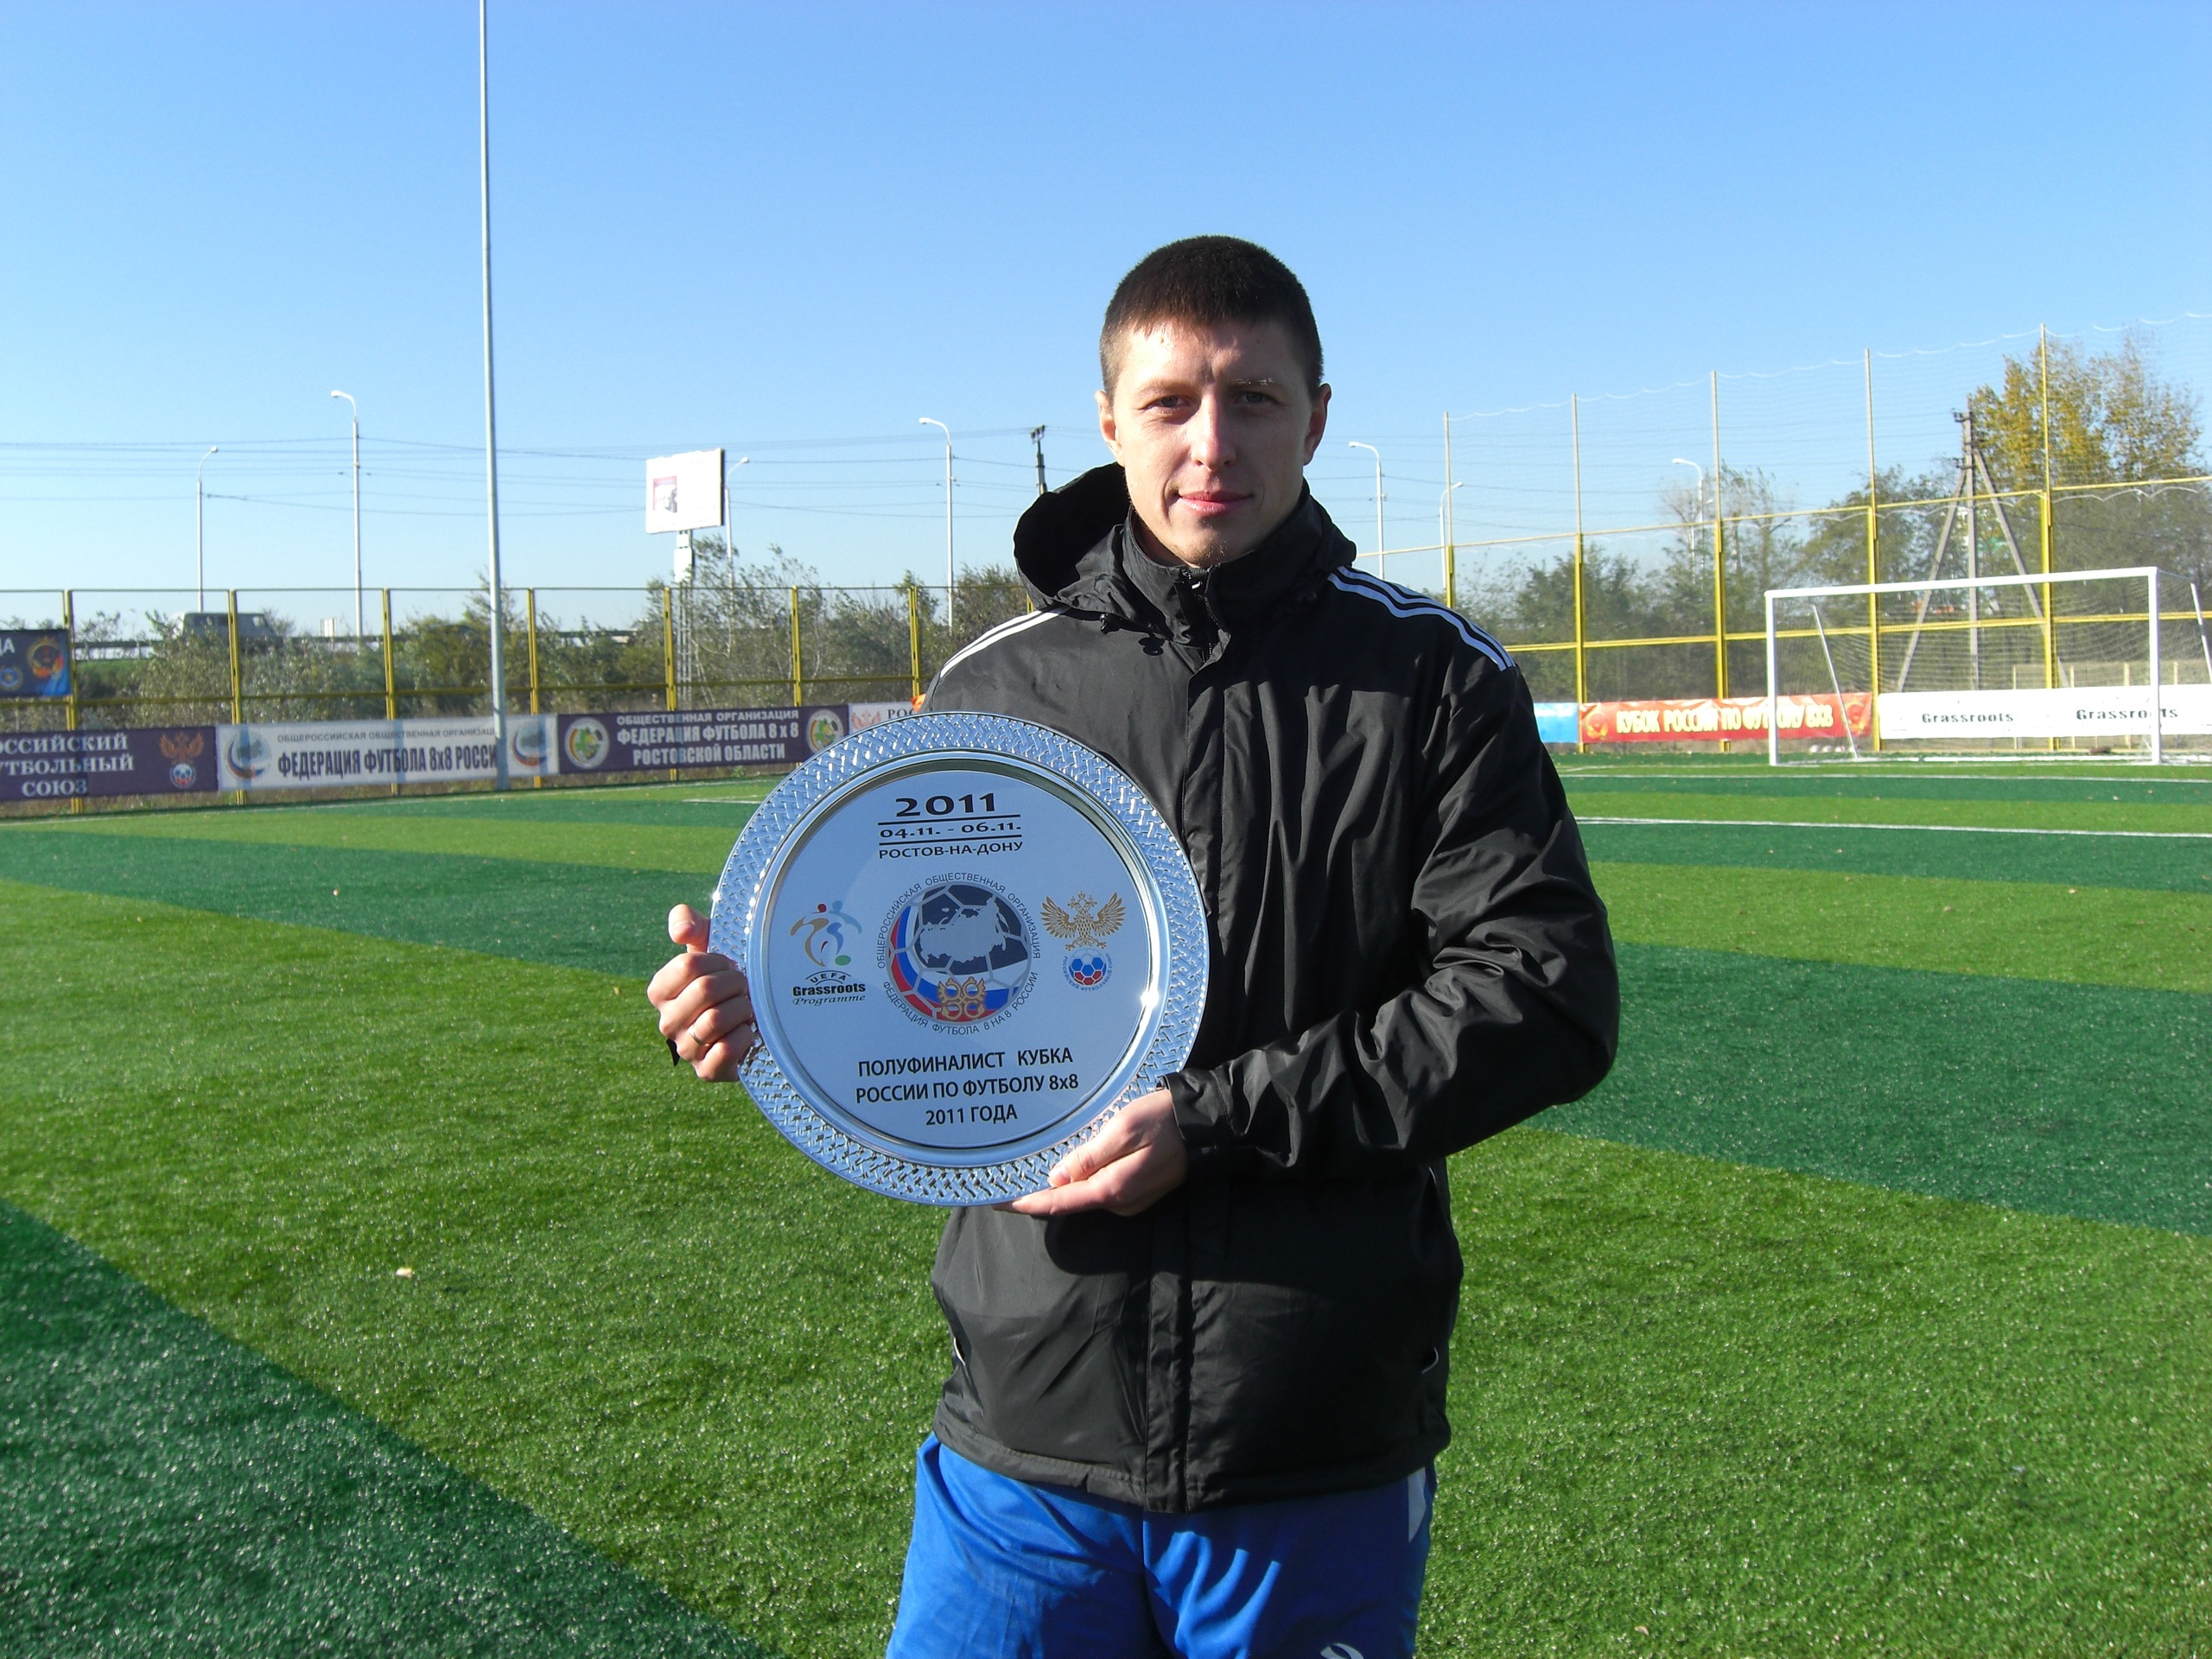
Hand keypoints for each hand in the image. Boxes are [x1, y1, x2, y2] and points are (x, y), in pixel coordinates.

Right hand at [647, 904, 754, 1080]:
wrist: (754, 1020)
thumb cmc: (725, 978)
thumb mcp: (708, 943)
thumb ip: (687, 922)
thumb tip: (680, 931)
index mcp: (660, 991)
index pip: (687, 965)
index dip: (717, 961)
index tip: (729, 964)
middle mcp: (667, 1022)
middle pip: (705, 990)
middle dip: (735, 983)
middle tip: (744, 987)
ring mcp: (685, 1049)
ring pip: (715, 1020)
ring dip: (743, 1008)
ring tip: (747, 1008)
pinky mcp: (706, 1071)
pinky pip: (726, 1050)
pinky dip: (745, 1037)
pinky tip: (749, 1032)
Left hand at [1004, 1089, 1186, 1217]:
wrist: (1204, 1124)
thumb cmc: (1163, 1120)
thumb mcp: (1122, 1129)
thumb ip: (1089, 1156)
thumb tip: (1056, 1179)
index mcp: (1112, 1189)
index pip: (1059, 1203)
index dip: (1025, 1203)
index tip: (997, 1201)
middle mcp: (1119, 1202)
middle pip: (1068, 1202)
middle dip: (1039, 1192)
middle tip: (1006, 1178)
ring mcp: (1129, 1199)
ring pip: (1084, 1194)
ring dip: (1060, 1184)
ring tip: (1031, 1167)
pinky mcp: (1136, 1190)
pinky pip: (1100, 1188)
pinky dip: (1080, 1180)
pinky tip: (1068, 1164)